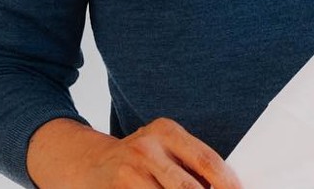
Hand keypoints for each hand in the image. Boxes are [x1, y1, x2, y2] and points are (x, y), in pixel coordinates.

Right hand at [27, 117, 240, 188]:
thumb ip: (191, 162)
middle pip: (187, 188)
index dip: (227, 183)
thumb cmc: (139, 158)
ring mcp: (126, 172)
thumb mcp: (165, 148)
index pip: (207, 160)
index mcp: (166, 131)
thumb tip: (226, 184)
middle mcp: (146, 148)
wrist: (86, 162)